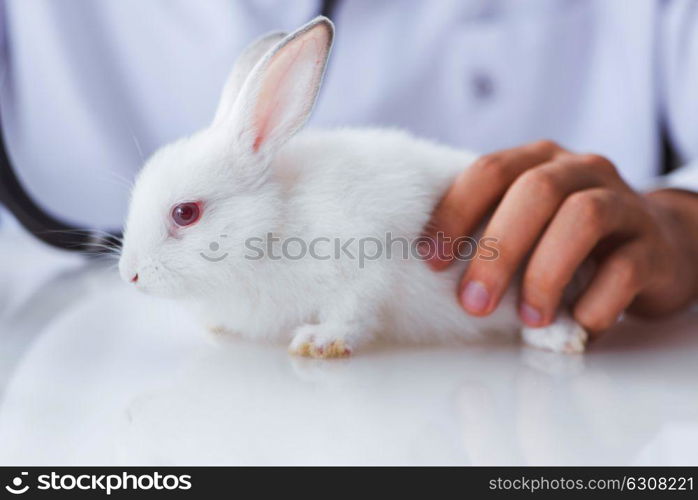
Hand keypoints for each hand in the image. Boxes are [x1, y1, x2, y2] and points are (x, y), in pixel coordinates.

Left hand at [424, 140, 697, 335]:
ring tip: (528, 318)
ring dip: (545, 273)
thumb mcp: (529, 223)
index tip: (434, 261)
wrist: (658, 245)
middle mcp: (581, 170)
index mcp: (539, 161)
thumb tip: (433, 272)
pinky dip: (595, 302)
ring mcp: (624, 203)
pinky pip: (625, 268)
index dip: (456, 212)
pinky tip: (577, 322)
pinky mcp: (654, 246)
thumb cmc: (570, 239)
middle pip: (535, 190)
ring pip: (583, 217)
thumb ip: (490, 230)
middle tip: (473, 302)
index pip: (491, 171)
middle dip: (497, 249)